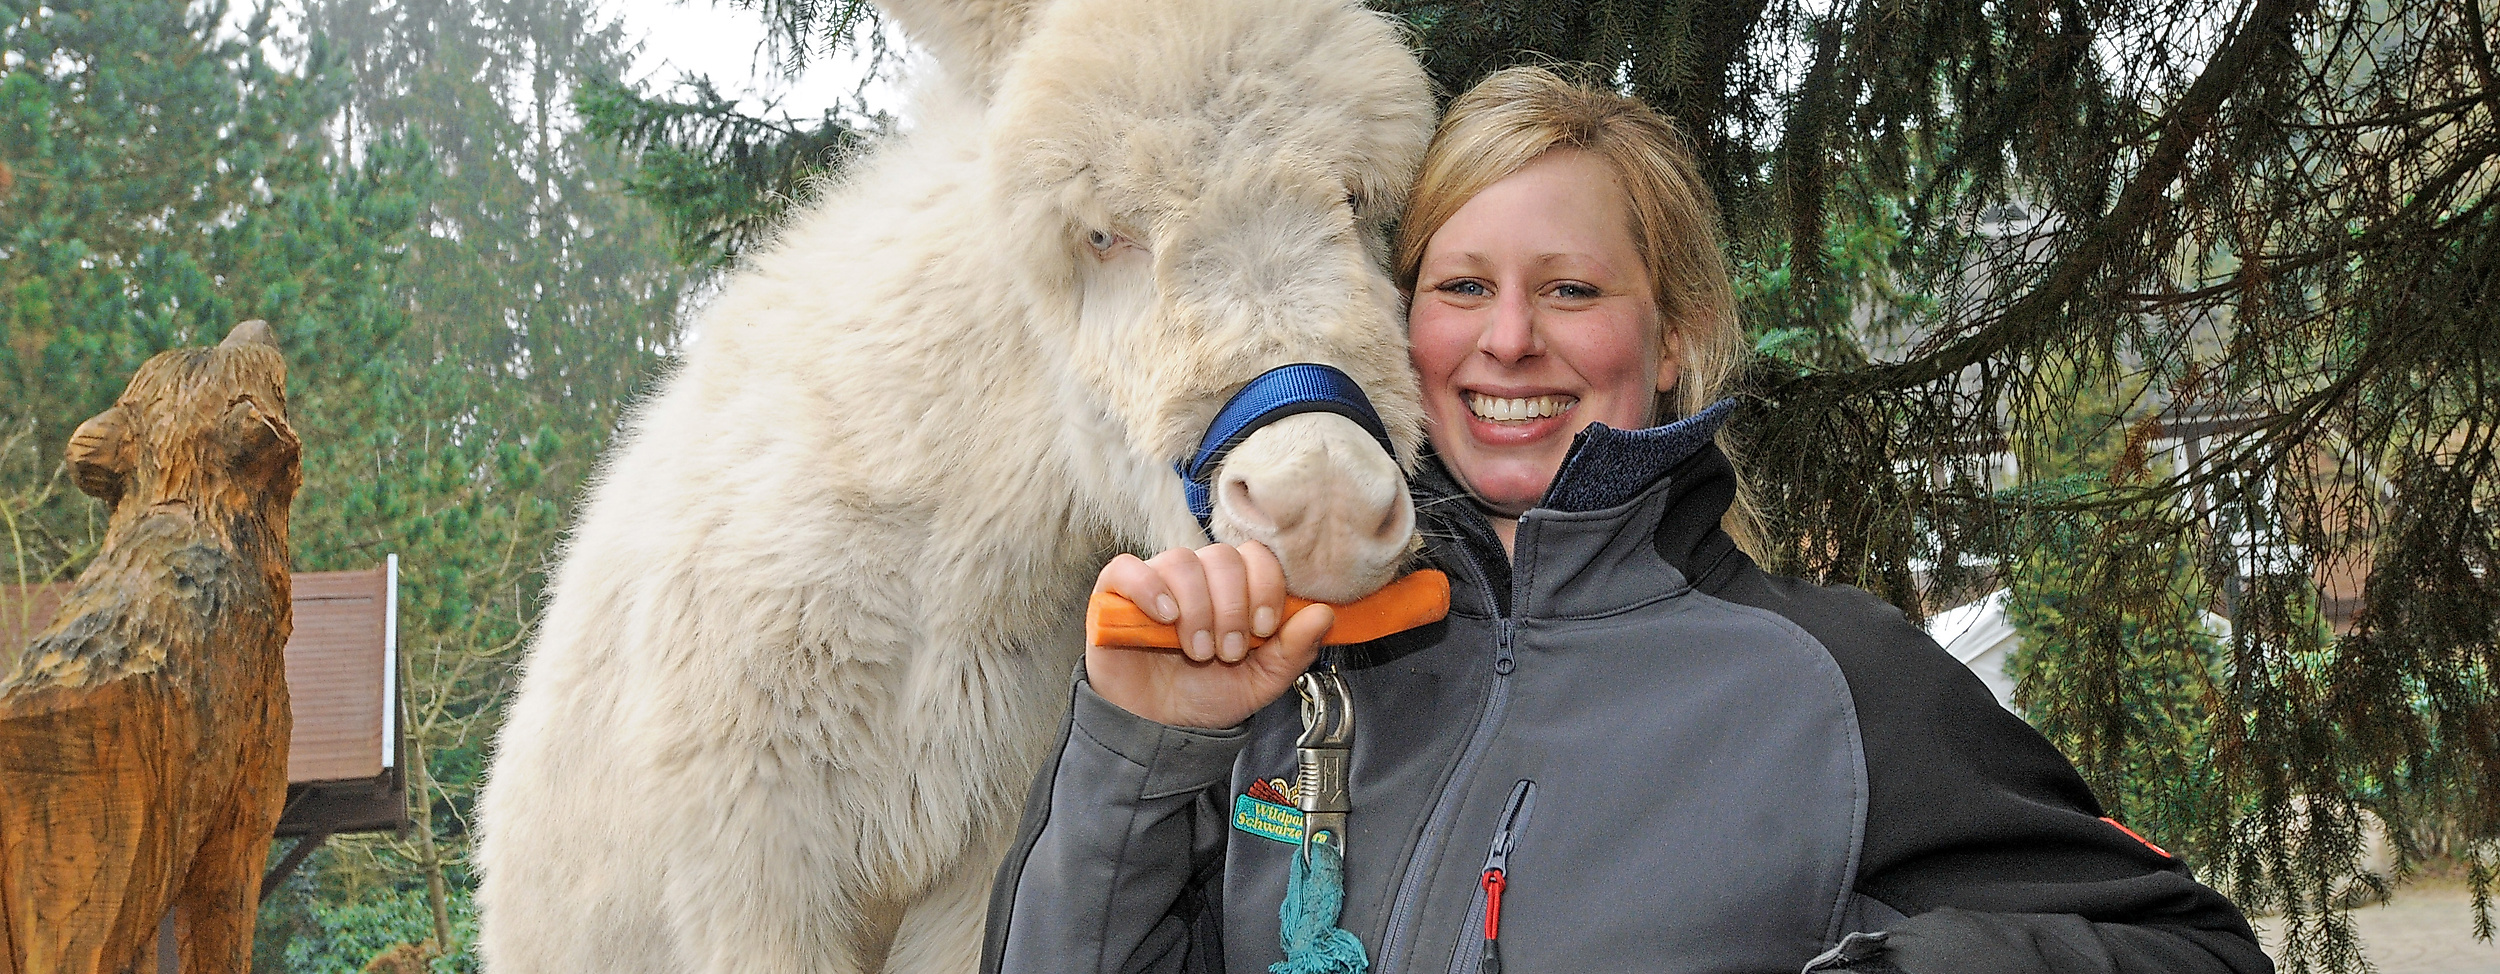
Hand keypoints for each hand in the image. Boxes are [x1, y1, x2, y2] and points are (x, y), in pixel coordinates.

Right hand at [1085, 542, 1334, 728]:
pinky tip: (1165, 618)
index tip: (1265, 628)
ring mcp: (1154, 582)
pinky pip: (1128, 569)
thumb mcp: (1259, 681)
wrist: (1156, 729)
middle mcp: (1195, 578)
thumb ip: (1294, 650)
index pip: (1255, 556)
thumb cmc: (1204, 697)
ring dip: (1199, 609)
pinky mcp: (1114, 594)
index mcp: (1232, 589)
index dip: (1266, 586)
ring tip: (1199, 650)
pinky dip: (1149, 588)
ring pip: (1182, 562)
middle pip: (1222, 557)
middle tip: (1230, 651)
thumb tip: (1324, 614)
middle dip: (1233, 607)